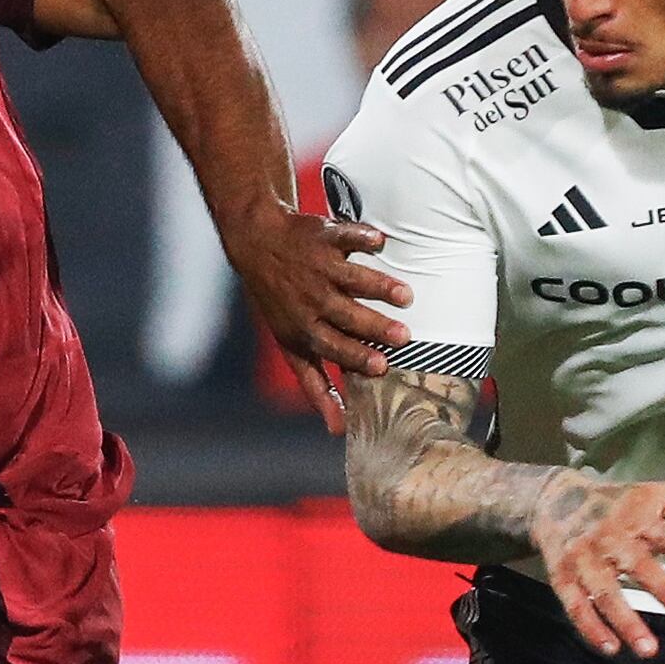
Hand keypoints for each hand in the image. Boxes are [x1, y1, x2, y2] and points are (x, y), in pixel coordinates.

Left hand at [224, 200, 410, 434]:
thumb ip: (315, 384)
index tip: (382, 367)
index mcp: (304, 326)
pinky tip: (380, 241)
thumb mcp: (291, 345)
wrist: (259, 247)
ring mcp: (318, 267)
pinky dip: (362, 236)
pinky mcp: (325, 235)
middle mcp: (311, 298)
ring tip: (406, 295)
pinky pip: (345, 236)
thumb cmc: (281, 304)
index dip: (355, 356)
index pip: (331, 345)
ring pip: (351, 277)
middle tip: (405, 336)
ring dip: (379, 285)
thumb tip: (337, 428)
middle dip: (374, 326)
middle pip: (345, 314)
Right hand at [530, 472, 664, 658]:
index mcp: (636, 519)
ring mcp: (584, 560)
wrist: (553, 499)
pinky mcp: (563, 577)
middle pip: (636, 566)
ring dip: (626, 622)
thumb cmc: (615, 502)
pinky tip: (611, 648)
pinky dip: (591, 628)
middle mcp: (610, 540)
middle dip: (662, 589)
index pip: (664, 532)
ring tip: (650, 650)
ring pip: (606, 593)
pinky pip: (577, 606)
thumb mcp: (654, 494)